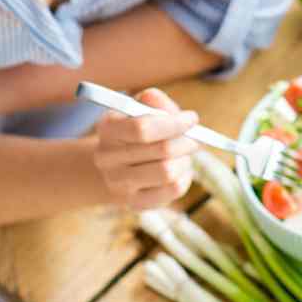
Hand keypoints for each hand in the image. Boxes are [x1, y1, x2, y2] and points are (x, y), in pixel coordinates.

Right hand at [92, 87, 200, 210]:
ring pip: (169, 172)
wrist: (117, 165)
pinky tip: (179, 168)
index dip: (173, 123)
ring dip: (185, 159)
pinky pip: (173, 190)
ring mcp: (118, 184)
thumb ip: (152, 100)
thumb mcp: (141, 108)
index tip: (192, 118)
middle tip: (194, 137)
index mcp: (107, 128)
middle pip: (161, 151)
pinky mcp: (135, 203)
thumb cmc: (136, 130)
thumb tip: (155, 98)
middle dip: (186, 141)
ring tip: (184, 153)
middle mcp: (107, 158)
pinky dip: (184, 176)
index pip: (142, 128)